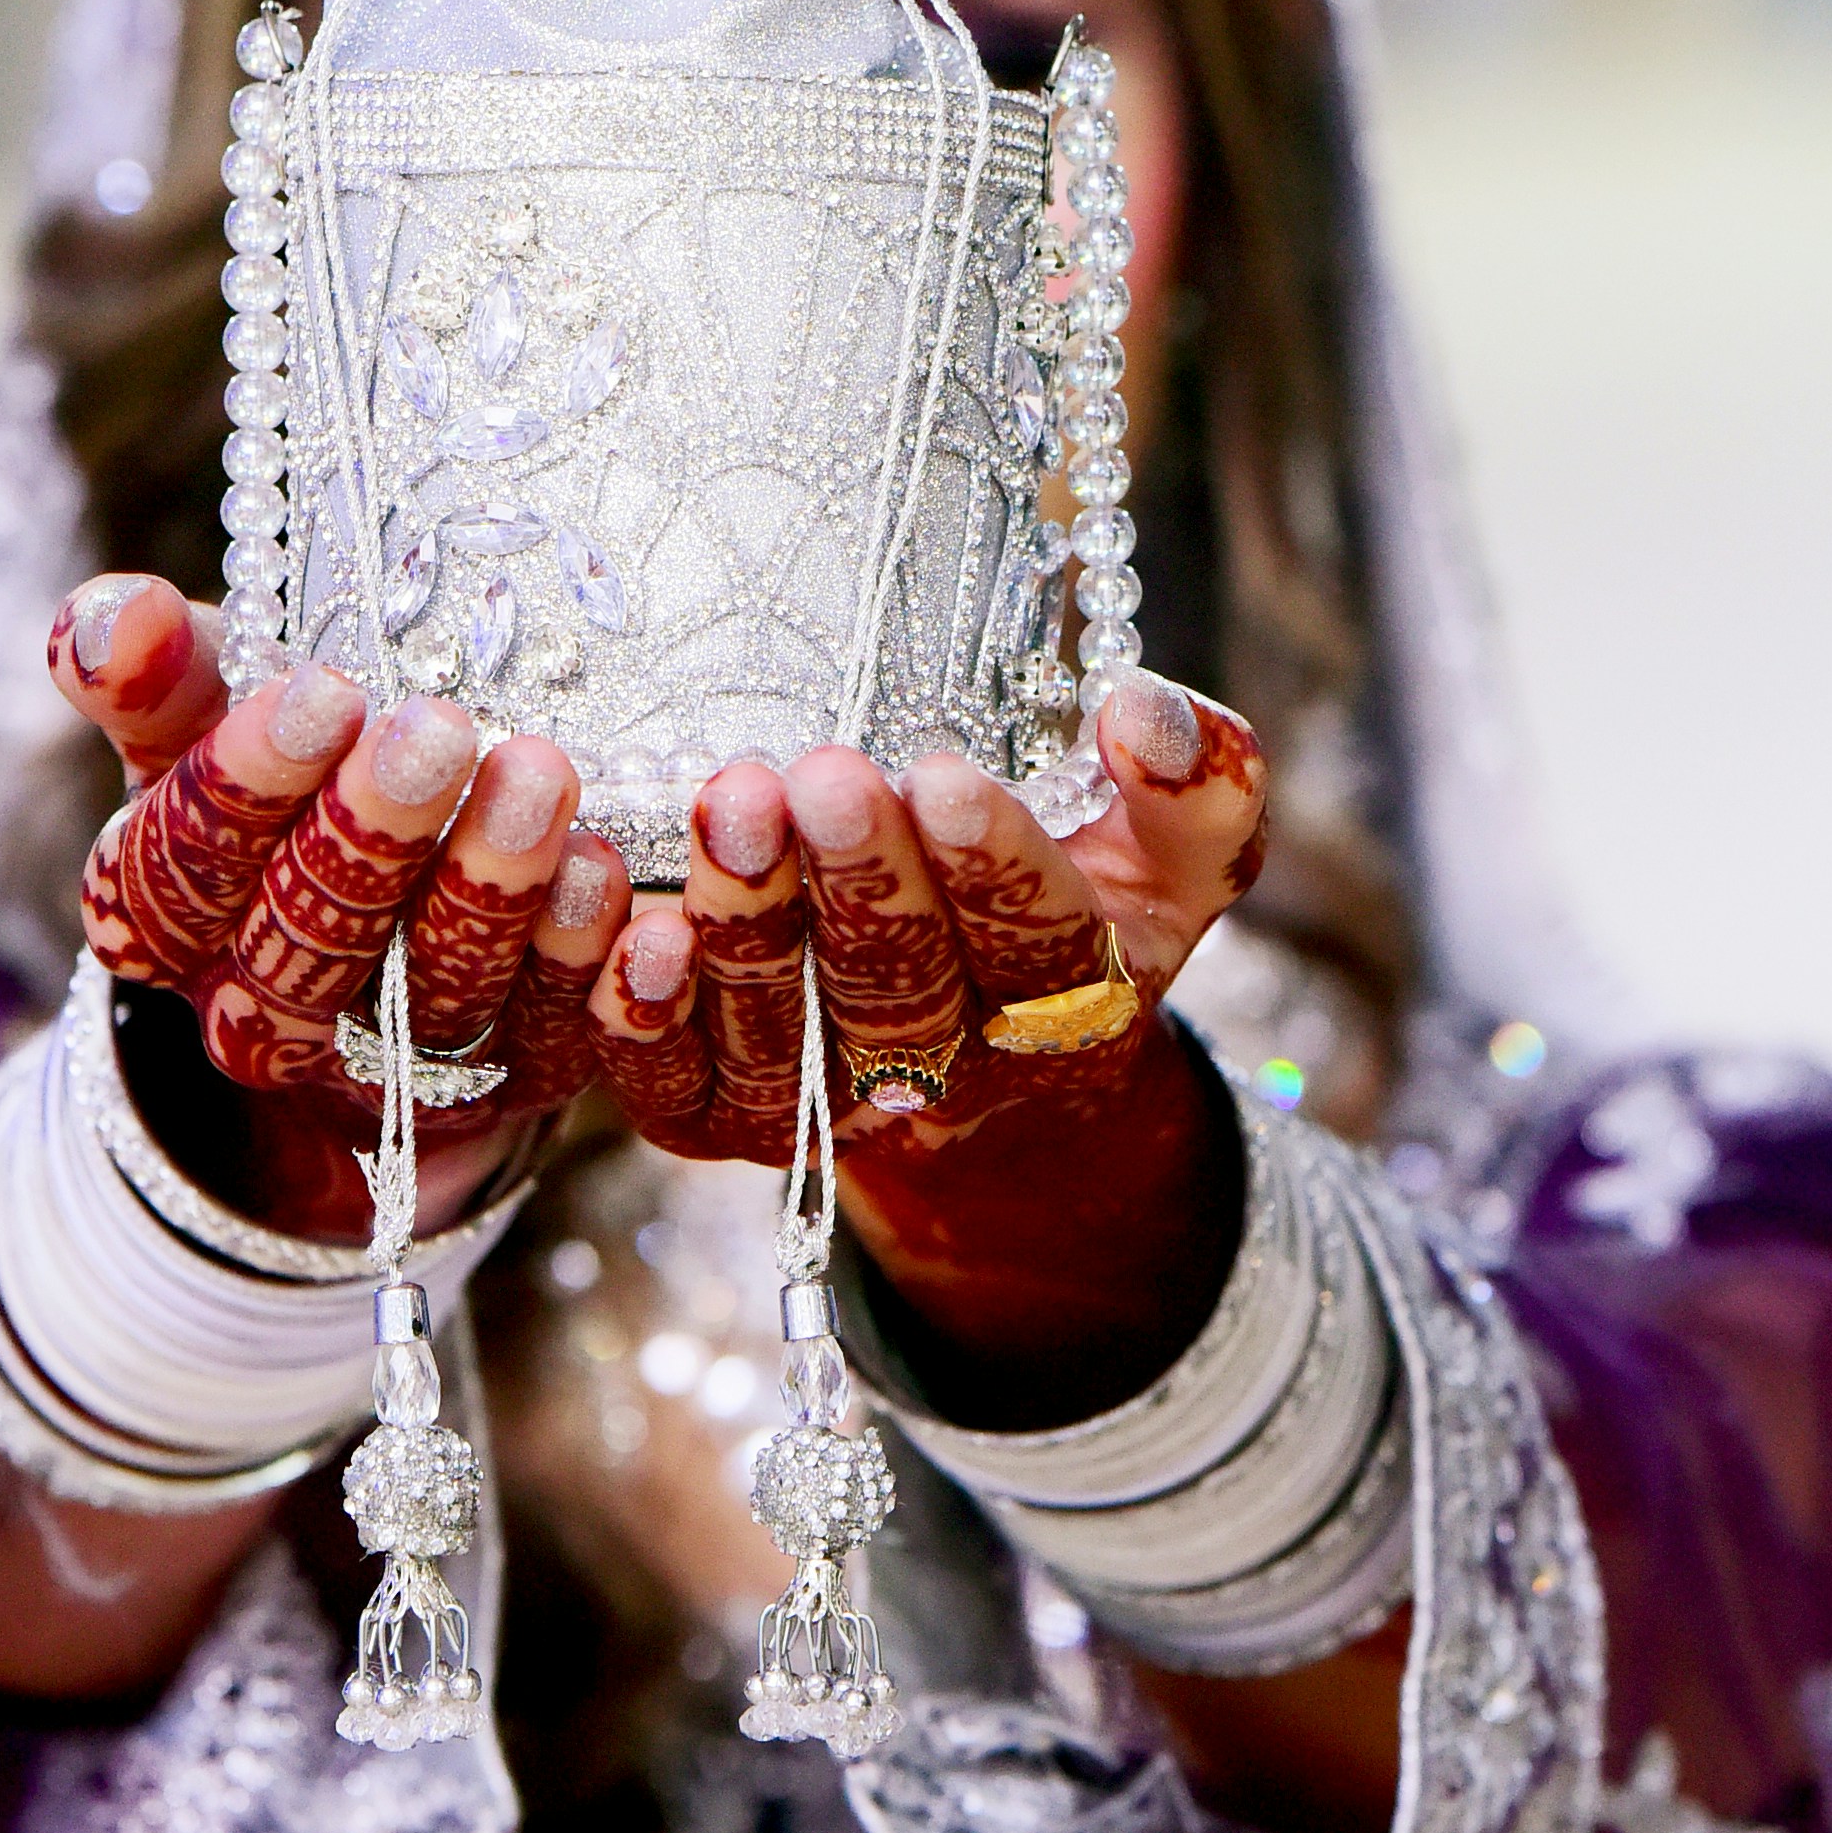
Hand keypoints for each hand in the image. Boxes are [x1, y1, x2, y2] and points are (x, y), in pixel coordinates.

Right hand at [50, 577, 631, 1244]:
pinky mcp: (514, 1073)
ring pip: (434, 995)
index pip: (179, 872)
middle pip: (305, 947)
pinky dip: (586, 969)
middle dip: (373, 836)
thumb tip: (110, 617)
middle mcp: (265, 1011)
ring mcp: (393, 1060)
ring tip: (540, 778)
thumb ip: (156, 670)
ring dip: (488, 890)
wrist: (385, 928)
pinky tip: (614, 884)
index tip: (318, 692)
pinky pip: (550, 1035)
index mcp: (170, 922)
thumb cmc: (285, 787)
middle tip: (436, 732)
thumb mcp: (209, 722)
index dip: (246, 788)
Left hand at [584, 672, 1268, 1412]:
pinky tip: (635, 928)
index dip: (994, 865)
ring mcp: (825, 1104)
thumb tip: (1150, 714)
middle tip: (824, 774)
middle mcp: (946, 1076)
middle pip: (900, 989)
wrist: (982, 1067)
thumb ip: (1196, 790)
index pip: (1039, 943)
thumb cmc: (1075, 921)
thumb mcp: (1168, 862)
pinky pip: (672, 1089)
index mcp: (1068, 1011)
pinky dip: (644, 1019)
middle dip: (861, 880)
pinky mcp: (718, 1118)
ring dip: (749, 925)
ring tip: (730, 804)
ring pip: (782, 1035)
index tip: (943, 773)